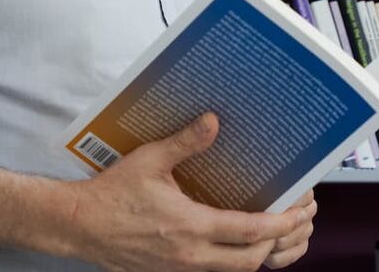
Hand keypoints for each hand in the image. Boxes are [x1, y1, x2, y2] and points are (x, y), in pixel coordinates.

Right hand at [63, 113, 306, 271]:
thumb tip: (213, 120)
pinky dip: (232, 259)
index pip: (249, 233)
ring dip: (256, 254)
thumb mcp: (149, 160)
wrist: (79, 226)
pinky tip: (237, 240)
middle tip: (294, 222)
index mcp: (190, 227)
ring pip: (233, 271)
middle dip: (277, 243)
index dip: (279, 225)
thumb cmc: (113, 193)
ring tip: (273, 231)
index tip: (298, 214)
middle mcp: (190, 255)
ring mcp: (181, 268)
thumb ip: (185, 141)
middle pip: (250, 261)